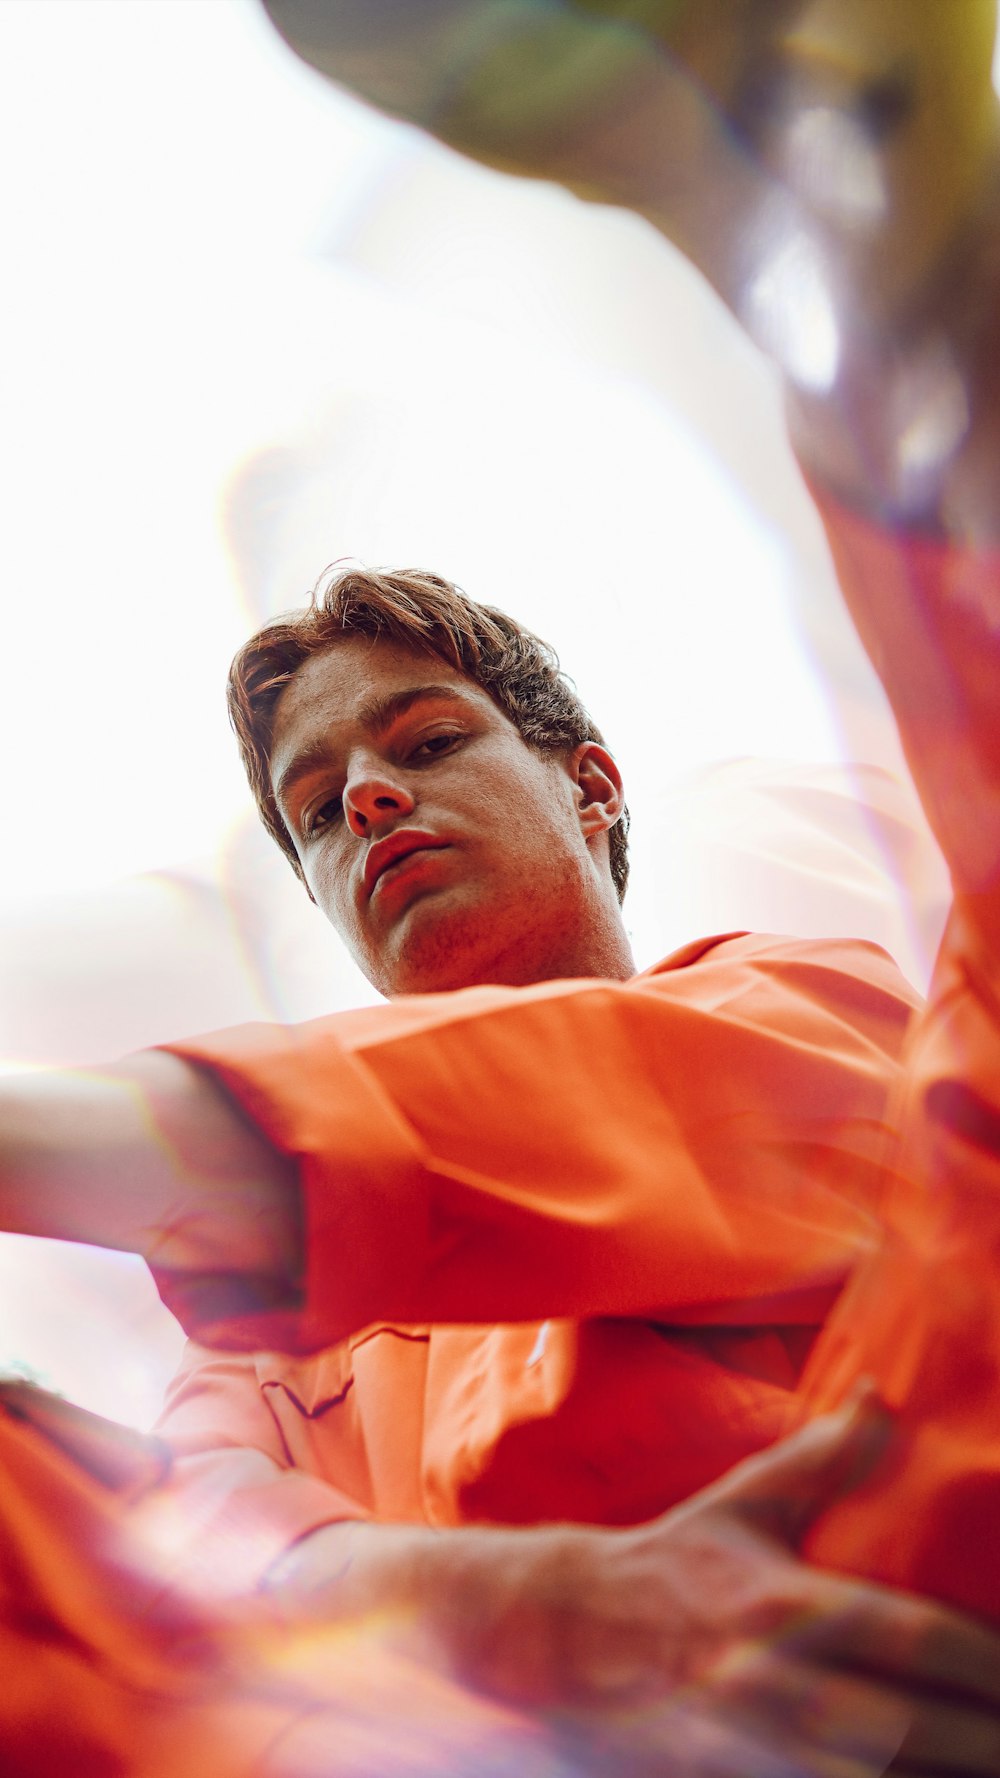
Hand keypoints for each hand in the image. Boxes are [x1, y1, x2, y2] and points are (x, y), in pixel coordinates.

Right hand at [269, 1392, 999, 1775]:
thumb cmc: (670, 1566)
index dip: (984, 1662)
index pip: (912, 1636)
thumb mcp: (743, 1507)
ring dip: (939, 1775)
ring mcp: (755, 1749)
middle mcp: (775, 1682)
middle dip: (981, 1740)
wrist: (559, 1639)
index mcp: (785, 1603)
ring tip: (990, 1764)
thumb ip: (823, 1459)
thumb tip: (883, 1394)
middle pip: (911, 1730)